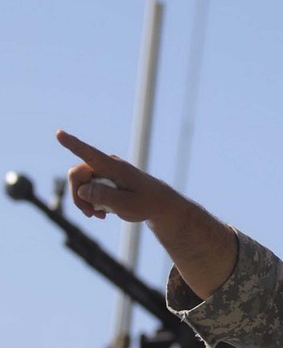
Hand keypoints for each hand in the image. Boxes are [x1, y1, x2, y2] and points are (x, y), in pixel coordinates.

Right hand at [57, 130, 176, 221]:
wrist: (159, 204)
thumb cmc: (146, 202)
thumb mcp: (127, 204)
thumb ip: (104, 196)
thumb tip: (81, 189)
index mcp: (114, 167)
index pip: (90, 153)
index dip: (73, 144)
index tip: (59, 133)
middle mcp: (106, 164)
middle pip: (77, 175)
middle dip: (78, 196)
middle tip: (90, 213)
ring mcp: (103, 171)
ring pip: (79, 184)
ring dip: (84, 202)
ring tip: (99, 215)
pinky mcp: (103, 179)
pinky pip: (85, 189)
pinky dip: (89, 202)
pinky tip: (101, 212)